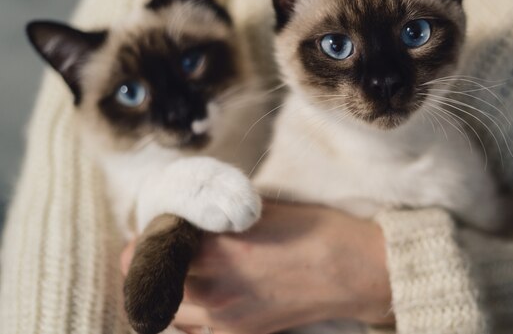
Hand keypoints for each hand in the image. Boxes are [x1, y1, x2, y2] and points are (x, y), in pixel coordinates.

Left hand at [121, 202, 393, 333]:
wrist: (350, 269)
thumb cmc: (312, 229)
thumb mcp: (259, 209)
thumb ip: (217, 216)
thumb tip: (191, 217)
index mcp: (216, 250)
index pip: (152, 248)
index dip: (144, 240)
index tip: (148, 233)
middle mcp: (213, 289)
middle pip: (154, 283)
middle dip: (149, 266)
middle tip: (159, 252)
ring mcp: (226, 319)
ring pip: (171, 312)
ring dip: (166, 293)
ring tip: (179, 276)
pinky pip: (197, 331)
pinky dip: (189, 317)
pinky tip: (201, 301)